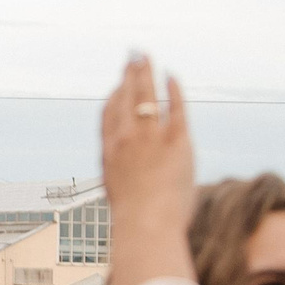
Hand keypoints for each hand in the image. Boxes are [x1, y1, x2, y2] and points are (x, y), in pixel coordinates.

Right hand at [99, 53, 194, 284]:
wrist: (146, 227)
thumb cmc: (134, 222)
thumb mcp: (119, 197)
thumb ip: (123, 181)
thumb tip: (127, 186)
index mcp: (109, 152)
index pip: (108, 114)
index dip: (113, 96)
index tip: (119, 85)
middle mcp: (125, 140)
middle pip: (125, 98)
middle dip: (128, 74)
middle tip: (133, 57)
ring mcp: (150, 138)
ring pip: (145, 96)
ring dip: (145, 72)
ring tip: (147, 56)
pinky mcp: (176, 142)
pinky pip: (175, 108)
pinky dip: (173, 90)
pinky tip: (172, 76)